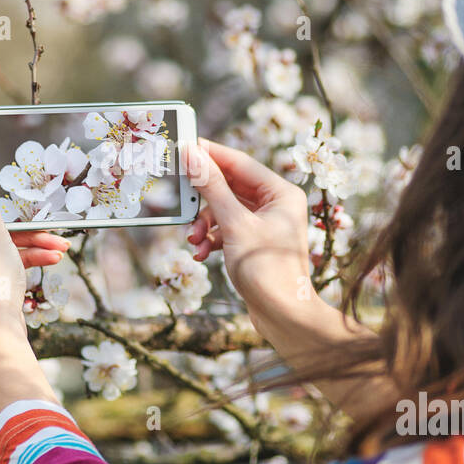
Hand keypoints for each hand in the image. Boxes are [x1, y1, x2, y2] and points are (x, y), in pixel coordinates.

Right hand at [184, 138, 316, 339]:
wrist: (283, 316)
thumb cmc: (267, 270)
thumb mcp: (234, 225)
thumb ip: (212, 188)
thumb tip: (193, 155)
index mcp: (282, 193)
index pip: (240, 163)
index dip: (211, 155)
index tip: (184, 147)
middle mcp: (277, 205)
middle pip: (230, 187)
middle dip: (203, 200)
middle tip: (180, 198)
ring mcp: (266, 225)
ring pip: (225, 211)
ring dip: (204, 224)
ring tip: (192, 240)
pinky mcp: (255, 244)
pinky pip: (227, 230)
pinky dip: (211, 239)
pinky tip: (200, 253)